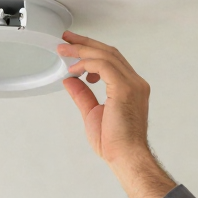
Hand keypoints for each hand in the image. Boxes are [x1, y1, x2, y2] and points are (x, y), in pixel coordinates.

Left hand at [59, 33, 174, 197]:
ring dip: (82, 50)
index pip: (111, 60)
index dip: (91, 50)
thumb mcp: (92, 113)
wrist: (127, 157)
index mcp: (130, 87)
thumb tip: (70, 80)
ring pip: (106, 56)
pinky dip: (87, 63)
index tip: (73, 46)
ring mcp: (132, 84)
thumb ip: (82, 95)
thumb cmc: (115, 143)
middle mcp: (134, 82)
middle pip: (109, 52)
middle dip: (85, 43)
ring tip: (63, 50)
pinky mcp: (125, 89)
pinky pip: (104, 66)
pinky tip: (74, 68)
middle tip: (65, 39)